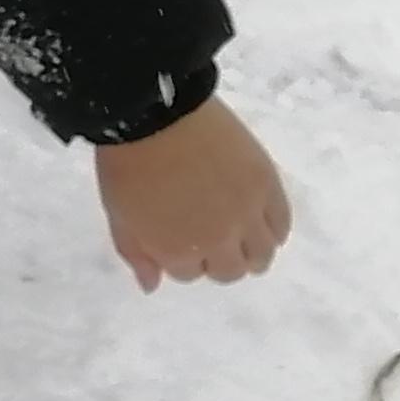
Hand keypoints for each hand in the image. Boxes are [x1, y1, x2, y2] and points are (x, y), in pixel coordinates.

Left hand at [96, 98, 292, 289]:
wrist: (155, 114)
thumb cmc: (127, 162)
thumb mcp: (118, 213)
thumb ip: (136, 253)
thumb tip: (151, 286)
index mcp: (177, 251)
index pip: (189, 274)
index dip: (183, 257)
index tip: (178, 237)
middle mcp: (217, 241)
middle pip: (229, 271)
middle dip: (217, 260)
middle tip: (210, 237)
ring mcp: (246, 214)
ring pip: (261, 255)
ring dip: (250, 253)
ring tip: (240, 236)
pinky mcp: (267, 186)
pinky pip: (281, 224)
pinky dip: (273, 230)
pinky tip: (261, 222)